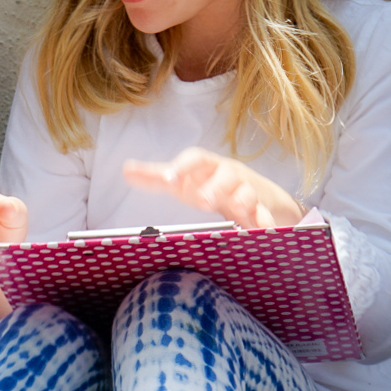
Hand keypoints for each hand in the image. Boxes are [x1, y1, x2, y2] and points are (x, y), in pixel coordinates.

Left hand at [123, 147, 304, 228]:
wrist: (257, 192)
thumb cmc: (211, 184)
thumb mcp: (185, 181)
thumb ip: (157, 177)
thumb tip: (126, 170)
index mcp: (208, 166)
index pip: (195, 159)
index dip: (181, 167)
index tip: (168, 179)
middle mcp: (229, 175)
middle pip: (224, 175)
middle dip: (215, 187)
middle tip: (202, 201)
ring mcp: (248, 191)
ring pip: (248, 193)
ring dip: (244, 201)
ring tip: (238, 211)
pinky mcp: (262, 209)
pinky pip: (265, 215)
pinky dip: (265, 223)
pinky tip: (262, 231)